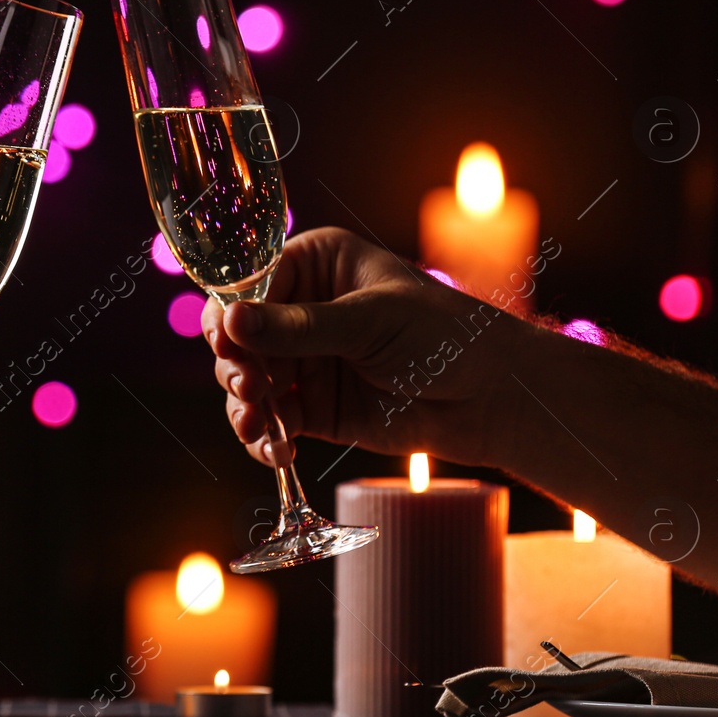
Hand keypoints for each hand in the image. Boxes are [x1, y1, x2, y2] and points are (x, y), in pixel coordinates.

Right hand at [203, 227, 535, 466]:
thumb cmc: (442, 335)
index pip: (251, 284)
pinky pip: (272, 422)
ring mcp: (305, 361)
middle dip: (237, 366)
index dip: (231, 315)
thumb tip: (231, 322)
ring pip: (247, 382)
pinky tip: (277, 451)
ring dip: (245, 407)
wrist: (489, 397)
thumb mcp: (368, 321)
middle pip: (239, 337)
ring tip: (258, 426)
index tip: (228, 344)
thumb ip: (299, 326)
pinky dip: (266, 438)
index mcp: (316, 265)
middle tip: (250, 388)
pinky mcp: (314, 407)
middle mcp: (302, 310)